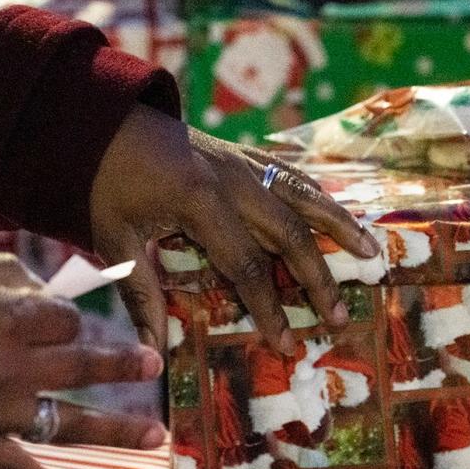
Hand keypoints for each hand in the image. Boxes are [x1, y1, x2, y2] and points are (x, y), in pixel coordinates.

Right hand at [0, 252, 165, 468]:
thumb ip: (6, 272)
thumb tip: (46, 285)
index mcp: (10, 319)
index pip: (66, 318)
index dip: (65, 315)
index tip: (57, 316)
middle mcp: (15, 367)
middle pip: (83, 365)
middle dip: (121, 363)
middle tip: (153, 363)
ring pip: (67, 422)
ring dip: (114, 430)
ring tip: (155, 435)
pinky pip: (15, 468)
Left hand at [91, 102, 380, 354]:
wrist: (98, 119)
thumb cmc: (102, 183)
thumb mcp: (112, 239)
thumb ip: (140, 293)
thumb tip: (154, 349)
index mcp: (199, 203)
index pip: (246, 266)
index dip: (269, 308)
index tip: (285, 341)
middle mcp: (232, 180)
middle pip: (289, 234)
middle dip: (317, 278)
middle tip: (337, 316)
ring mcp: (242, 162)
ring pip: (303, 196)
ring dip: (340, 227)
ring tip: (371, 253)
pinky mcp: (243, 153)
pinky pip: (291, 175)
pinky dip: (320, 195)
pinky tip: (342, 214)